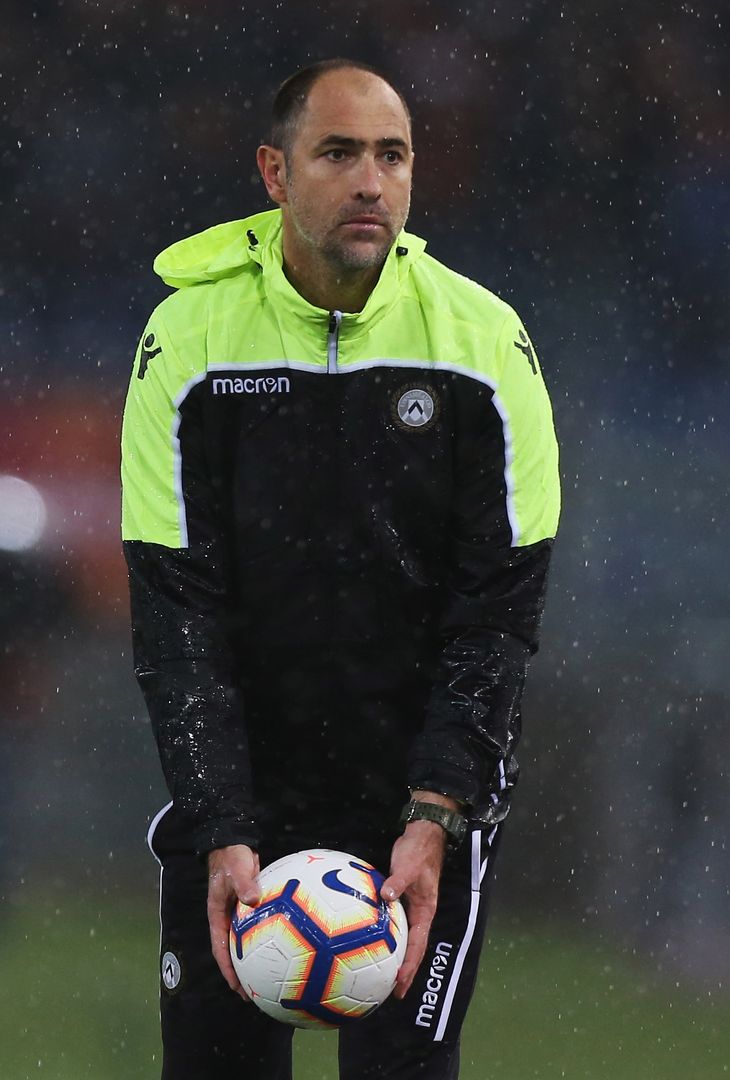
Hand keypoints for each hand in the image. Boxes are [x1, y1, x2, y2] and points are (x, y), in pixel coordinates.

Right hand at [207, 844, 260, 996]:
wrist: (234, 842)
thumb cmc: (232, 856)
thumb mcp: (236, 868)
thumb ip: (244, 883)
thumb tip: (253, 899)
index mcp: (218, 914)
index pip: (220, 948)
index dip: (227, 969)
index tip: (236, 987)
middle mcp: (228, 918)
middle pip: (233, 952)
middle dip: (241, 974)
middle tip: (253, 994)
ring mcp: (240, 913)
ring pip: (246, 943)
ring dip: (255, 961)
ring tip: (269, 979)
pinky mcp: (253, 907)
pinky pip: (260, 928)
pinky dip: (268, 940)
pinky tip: (285, 948)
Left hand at [381, 819, 446, 999]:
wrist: (423, 834)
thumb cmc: (418, 852)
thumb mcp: (408, 867)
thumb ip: (397, 883)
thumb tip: (385, 896)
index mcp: (425, 911)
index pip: (417, 946)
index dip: (409, 966)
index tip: (400, 984)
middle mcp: (420, 913)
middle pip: (413, 948)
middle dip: (405, 971)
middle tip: (394, 992)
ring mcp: (411, 907)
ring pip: (404, 938)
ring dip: (397, 957)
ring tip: (384, 976)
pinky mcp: (401, 898)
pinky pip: (394, 923)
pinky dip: (387, 936)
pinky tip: (374, 941)